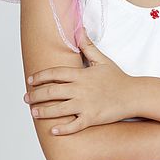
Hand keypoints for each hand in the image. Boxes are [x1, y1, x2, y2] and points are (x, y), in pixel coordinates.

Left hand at [23, 27, 138, 134]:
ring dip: (43, 111)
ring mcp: (86, 105)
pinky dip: (62, 129)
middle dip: (36, 95)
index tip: (31, 79)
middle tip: (26, 98)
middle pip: (52, 92)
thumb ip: (88, 46)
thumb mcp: (102, 60)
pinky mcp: (92, 119)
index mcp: (81, 75)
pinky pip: (74, 126)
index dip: (41, 76)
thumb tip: (79, 29)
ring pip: (58, 110)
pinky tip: (52, 130)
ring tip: (33, 112)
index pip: (55, 73)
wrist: (133, 95)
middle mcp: (81, 89)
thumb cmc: (117, 77)